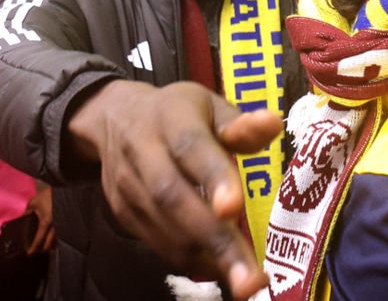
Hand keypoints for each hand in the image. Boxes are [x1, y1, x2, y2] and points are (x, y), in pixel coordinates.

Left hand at [25, 185, 55, 254]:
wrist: (62, 187)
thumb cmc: (48, 195)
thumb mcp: (33, 203)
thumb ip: (27, 211)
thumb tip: (22, 218)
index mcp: (45, 222)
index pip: (38, 238)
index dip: (34, 246)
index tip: (30, 253)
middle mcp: (55, 225)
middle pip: (50, 241)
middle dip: (45, 248)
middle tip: (41, 252)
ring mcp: (62, 222)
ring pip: (57, 237)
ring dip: (53, 242)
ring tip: (50, 246)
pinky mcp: (66, 219)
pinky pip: (62, 230)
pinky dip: (58, 234)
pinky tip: (57, 235)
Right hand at [67, 80, 282, 300]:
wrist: (114, 119)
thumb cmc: (178, 113)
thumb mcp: (210, 106)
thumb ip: (241, 124)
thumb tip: (273, 124)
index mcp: (172, 118)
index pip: (190, 146)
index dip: (212, 177)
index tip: (234, 207)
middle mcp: (144, 152)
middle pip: (174, 197)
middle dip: (216, 240)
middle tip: (251, 279)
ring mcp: (129, 186)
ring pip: (164, 228)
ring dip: (206, 258)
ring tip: (245, 282)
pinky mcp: (123, 213)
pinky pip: (156, 243)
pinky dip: (189, 261)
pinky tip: (220, 270)